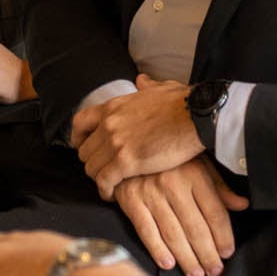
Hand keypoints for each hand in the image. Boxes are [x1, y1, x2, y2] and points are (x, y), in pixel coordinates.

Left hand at [79, 75, 205, 198]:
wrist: (197, 115)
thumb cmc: (184, 102)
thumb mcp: (160, 88)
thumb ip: (147, 86)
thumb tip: (142, 80)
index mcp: (114, 106)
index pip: (79, 123)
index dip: (79, 139)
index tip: (85, 147)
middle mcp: (109, 124)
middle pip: (85, 151)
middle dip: (93, 163)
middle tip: (105, 171)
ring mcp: (116, 143)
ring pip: (92, 169)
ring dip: (100, 179)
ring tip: (111, 185)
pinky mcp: (127, 161)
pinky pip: (104, 181)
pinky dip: (105, 191)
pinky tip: (112, 195)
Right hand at [114, 158, 249, 275]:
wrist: (128, 145)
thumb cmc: (169, 158)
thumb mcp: (198, 163)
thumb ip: (219, 186)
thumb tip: (242, 205)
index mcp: (195, 174)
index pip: (215, 212)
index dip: (223, 236)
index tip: (227, 253)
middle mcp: (174, 184)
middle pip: (196, 227)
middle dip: (207, 254)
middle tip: (214, 271)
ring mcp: (151, 193)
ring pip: (173, 233)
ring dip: (186, 258)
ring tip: (196, 275)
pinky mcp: (131, 200)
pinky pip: (146, 230)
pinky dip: (157, 249)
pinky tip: (168, 264)